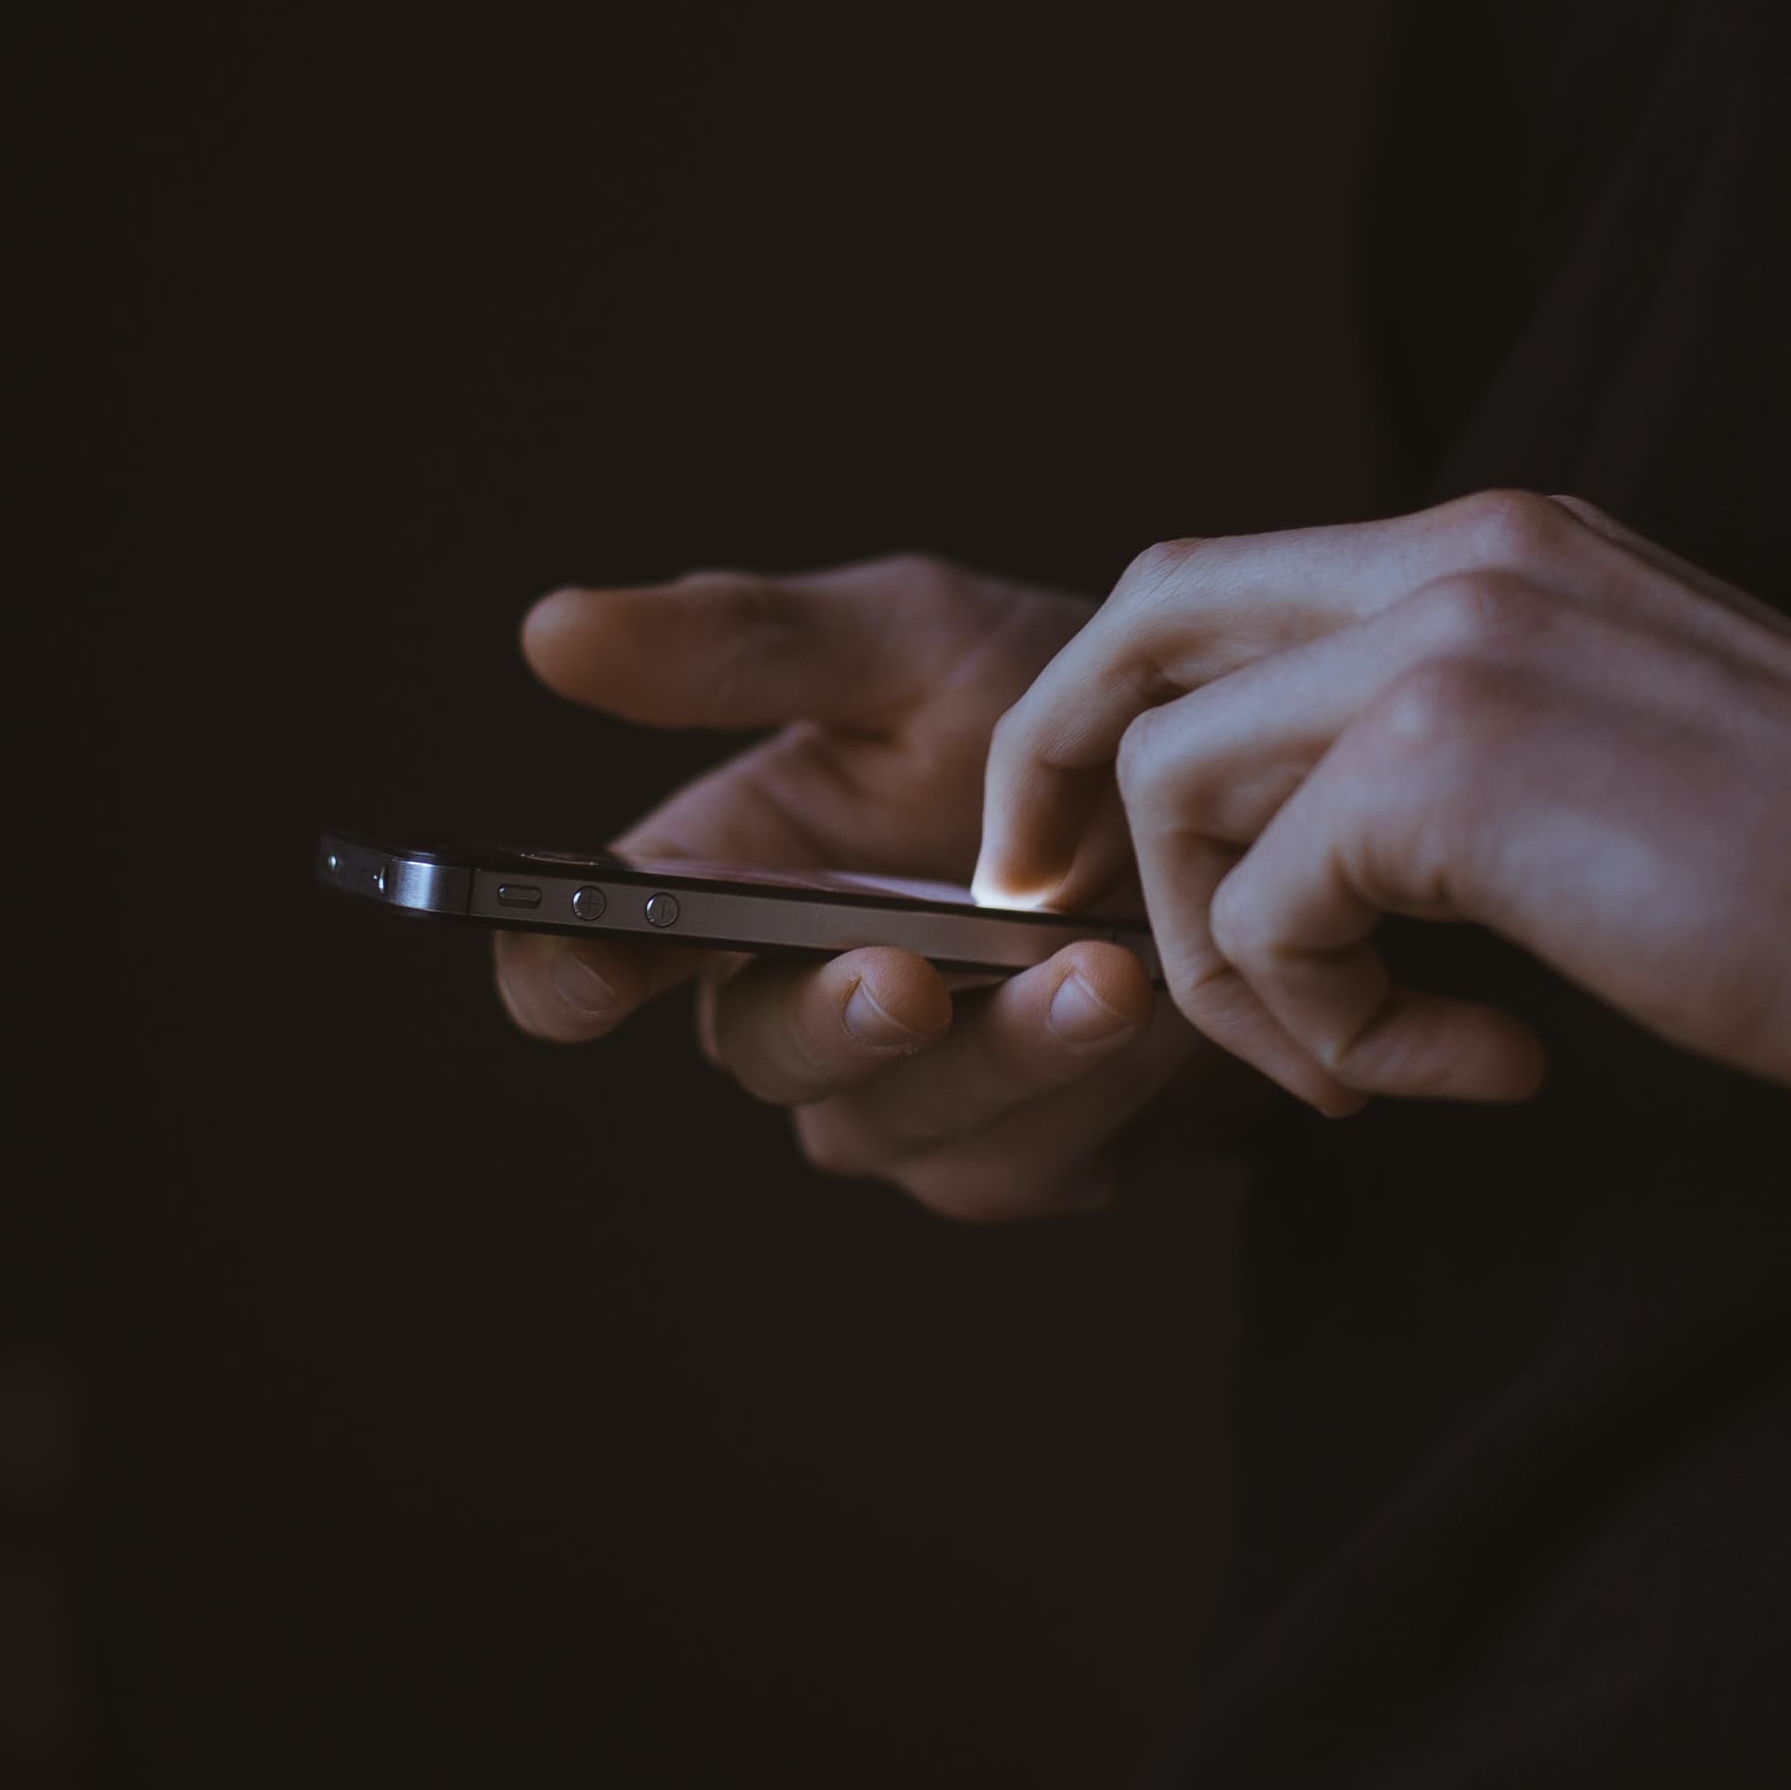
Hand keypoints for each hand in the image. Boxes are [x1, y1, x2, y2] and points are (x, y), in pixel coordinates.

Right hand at [496, 555, 1227, 1219]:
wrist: (1239, 790)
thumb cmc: (1050, 704)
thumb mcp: (909, 640)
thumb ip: (744, 645)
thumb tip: (550, 629)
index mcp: (722, 886)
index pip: (590, 959)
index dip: (567, 971)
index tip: (592, 962)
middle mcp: (792, 1009)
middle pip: (758, 1054)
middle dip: (830, 1019)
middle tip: (904, 977)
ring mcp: (906, 1103)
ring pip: (901, 1120)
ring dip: (1000, 1054)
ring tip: (1098, 972)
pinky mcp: (1026, 1160)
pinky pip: (1029, 1152)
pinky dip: (1093, 1081)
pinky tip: (1157, 1004)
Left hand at [974, 490, 1790, 1118]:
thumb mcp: (1615, 749)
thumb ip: (1455, 743)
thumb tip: (1300, 840)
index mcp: (1501, 542)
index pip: (1218, 580)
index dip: (1113, 709)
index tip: (1086, 846)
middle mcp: (1456, 554)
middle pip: (1139, 625)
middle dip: (1055, 776)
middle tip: (1048, 913)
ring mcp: (1446, 642)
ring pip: (1175, 783)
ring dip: (1233, 961)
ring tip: (1366, 1059)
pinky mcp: (1447, 765)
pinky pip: (1270, 912)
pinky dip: (1327, 1028)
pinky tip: (1476, 1066)